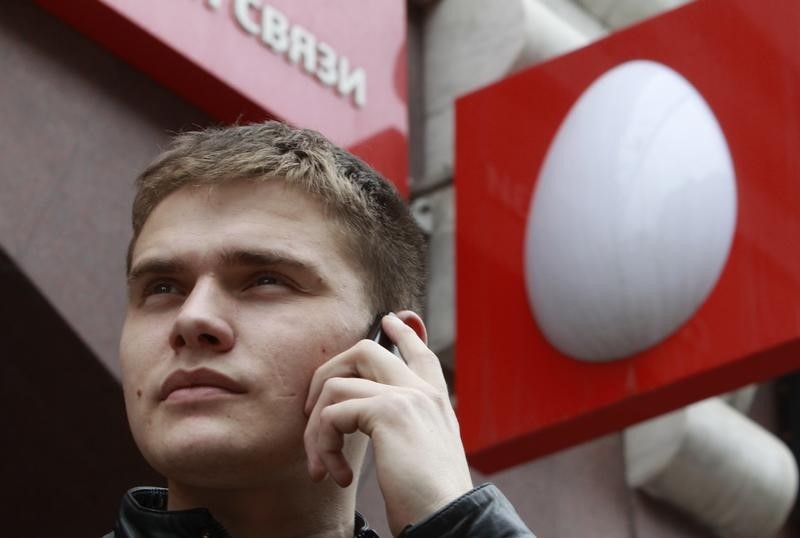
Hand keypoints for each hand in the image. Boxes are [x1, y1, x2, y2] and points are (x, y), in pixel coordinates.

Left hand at [303, 312, 472, 534]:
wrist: (448, 519)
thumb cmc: (431, 499)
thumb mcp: (422, 455)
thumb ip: (405, 429)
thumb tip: (370, 418)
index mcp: (435, 402)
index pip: (420, 353)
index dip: (404, 333)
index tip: (390, 319)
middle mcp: (423, 391)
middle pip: (366, 349)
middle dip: (326, 372)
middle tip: (311, 412)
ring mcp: (406, 396)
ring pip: (336, 383)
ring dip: (315, 427)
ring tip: (322, 463)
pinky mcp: (387, 411)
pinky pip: (332, 414)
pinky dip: (323, 446)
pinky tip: (336, 475)